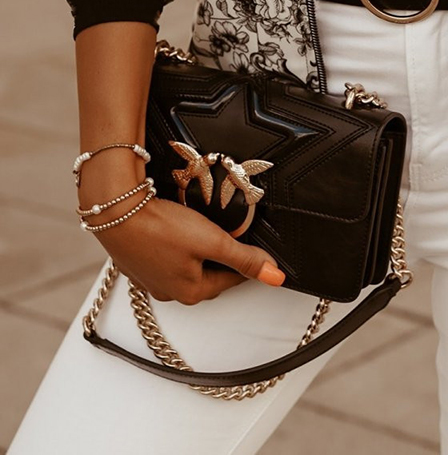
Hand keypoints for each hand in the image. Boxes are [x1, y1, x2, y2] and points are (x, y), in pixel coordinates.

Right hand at [83, 180, 284, 303]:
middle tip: (232, 238)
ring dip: (198, 252)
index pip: (230, 280)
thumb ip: (245, 258)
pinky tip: (175, 230)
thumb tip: (275, 277)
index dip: (246, 263)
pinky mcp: (136, 262)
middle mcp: (168, 291)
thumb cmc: (161, 227)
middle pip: (208, 276)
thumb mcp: (212, 240)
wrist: (116, 211)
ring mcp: (149, 278)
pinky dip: (176, 247)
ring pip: (186, 267)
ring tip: (204, 231)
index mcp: (190, 292)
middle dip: (222, 259)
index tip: (256, 251)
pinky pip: (165, 258)